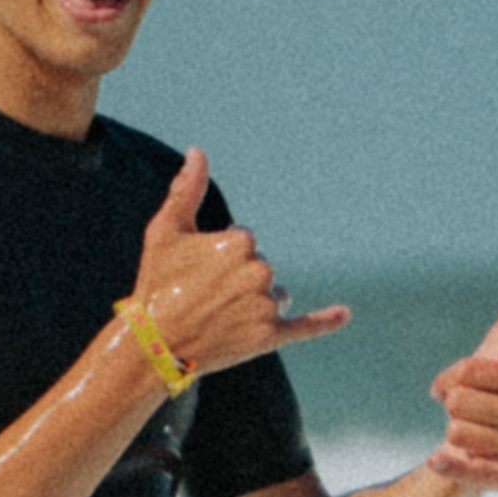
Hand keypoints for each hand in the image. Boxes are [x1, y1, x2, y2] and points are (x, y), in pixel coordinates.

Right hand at [129, 148, 352, 379]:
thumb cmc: (157, 284)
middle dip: (236, 281)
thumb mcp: (166, 231)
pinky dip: (325, 321)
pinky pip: (305, 326)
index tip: (194, 273)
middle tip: (203, 298)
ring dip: (253, 304)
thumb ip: (187, 189)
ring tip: (220, 318)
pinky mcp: (270, 337)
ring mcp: (266, 307)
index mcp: (241, 242)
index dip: (216, 257)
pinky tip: (344, 314)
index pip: (243, 242)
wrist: (154, 344)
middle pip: (259, 269)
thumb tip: (198, 151)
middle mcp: (260, 272)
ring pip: (273, 296)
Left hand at [423, 270, 497, 486]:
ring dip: (451, 432)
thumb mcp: (494, 352)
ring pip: (466, 434)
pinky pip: (479, 472)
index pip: (486, 368)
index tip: (448, 382)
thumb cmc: (484, 396)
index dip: (460, 373)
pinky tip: (436, 458)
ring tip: (459, 435)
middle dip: (451, 404)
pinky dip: (453, 465)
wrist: (471, 451)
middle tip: (455, 412)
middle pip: (468, 403)